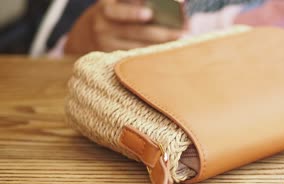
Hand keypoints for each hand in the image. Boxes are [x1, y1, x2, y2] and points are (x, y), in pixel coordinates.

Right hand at [64, 0, 182, 54]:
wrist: (83, 37)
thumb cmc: (112, 15)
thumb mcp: (117, 4)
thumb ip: (136, 3)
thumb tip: (174, 5)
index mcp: (106, 8)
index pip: (121, 9)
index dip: (133, 12)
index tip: (149, 13)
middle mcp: (103, 27)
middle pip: (137, 31)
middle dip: (163, 32)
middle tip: (183, 33)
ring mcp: (106, 45)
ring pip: (139, 47)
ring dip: (162, 46)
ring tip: (181, 43)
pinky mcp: (111, 60)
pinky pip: (136, 58)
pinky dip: (153, 55)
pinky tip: (169, 54)